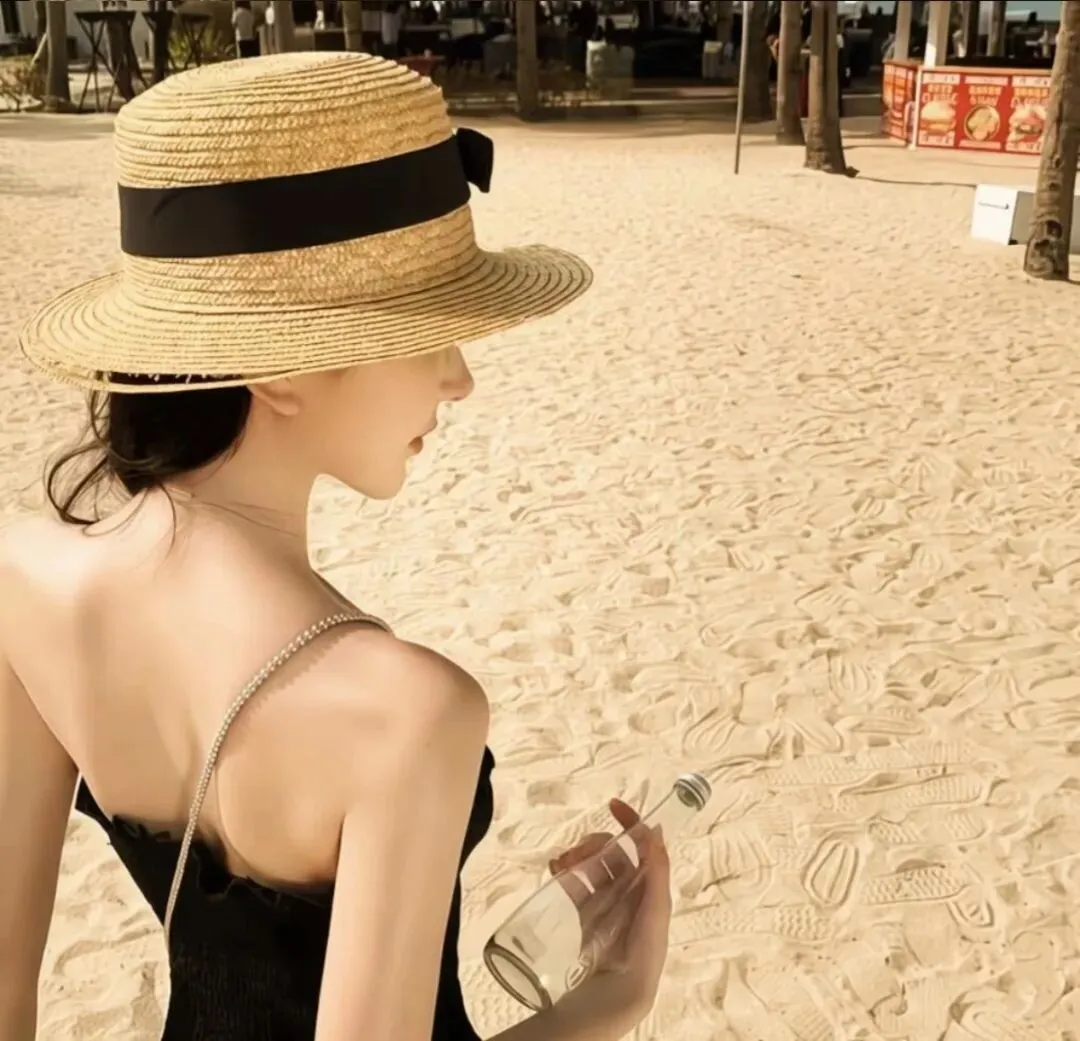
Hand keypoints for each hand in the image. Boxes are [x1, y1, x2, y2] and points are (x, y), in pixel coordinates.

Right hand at [547, 798, 672, 1021]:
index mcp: (647, 885)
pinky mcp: (581, 912)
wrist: (614, 993)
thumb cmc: (642, 951)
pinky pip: (571, 881)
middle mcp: (626, 888)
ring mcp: (602, 899)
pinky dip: (563, 870)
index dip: (630, 822)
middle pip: (609, 851)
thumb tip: (656, 832)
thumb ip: (657, 872)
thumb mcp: (656, 911)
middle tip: (576, 854)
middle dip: (593, 844)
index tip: (613, 805)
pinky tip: (555, 870)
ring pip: (588, 862)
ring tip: (561, 864)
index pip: (640, 845)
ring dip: (575, 855)